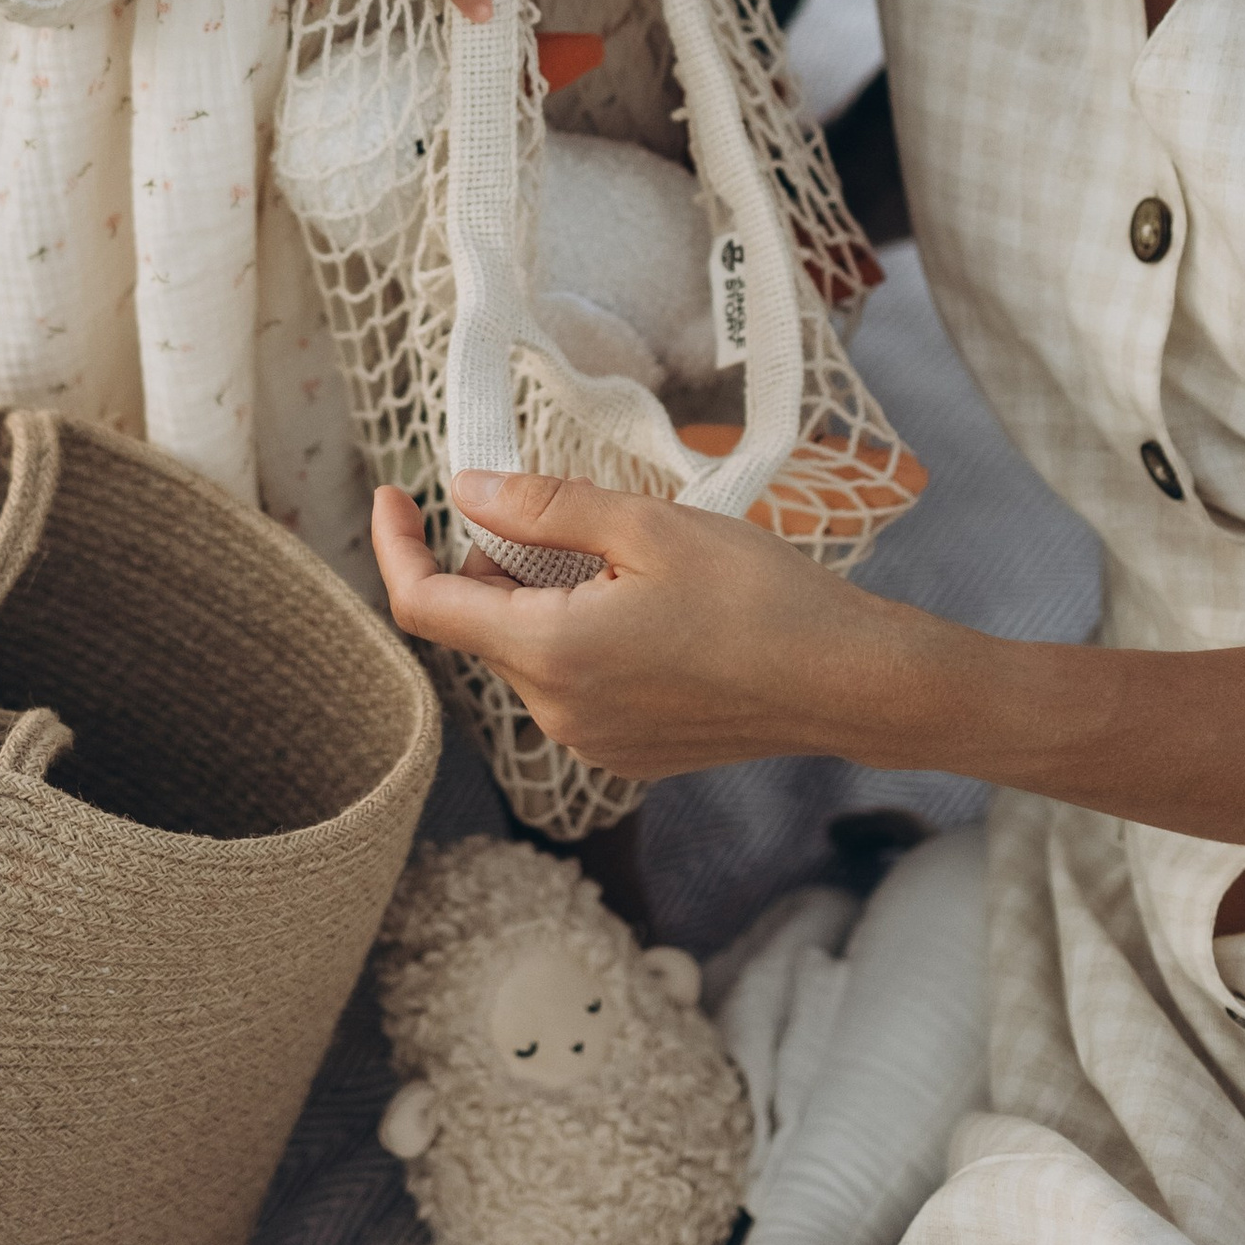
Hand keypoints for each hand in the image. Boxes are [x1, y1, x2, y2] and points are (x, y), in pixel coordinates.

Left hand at [371, 469, 928, 779]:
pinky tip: (641, 607)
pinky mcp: (628, 754)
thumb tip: (464, 490)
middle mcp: (558, 714)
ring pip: (526, 655)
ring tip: (613, 556)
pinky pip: (569, 688)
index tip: (394, 495)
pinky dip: (575, 638)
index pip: (425, 607)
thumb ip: (543, 509)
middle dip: (490, 563)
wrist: (850, 683)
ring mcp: (593, 744)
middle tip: (550, 510)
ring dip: (538, 600)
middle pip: (480, 628)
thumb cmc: (760, 597)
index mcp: (550, 655)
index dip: (395, 546)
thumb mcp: (646, 525)